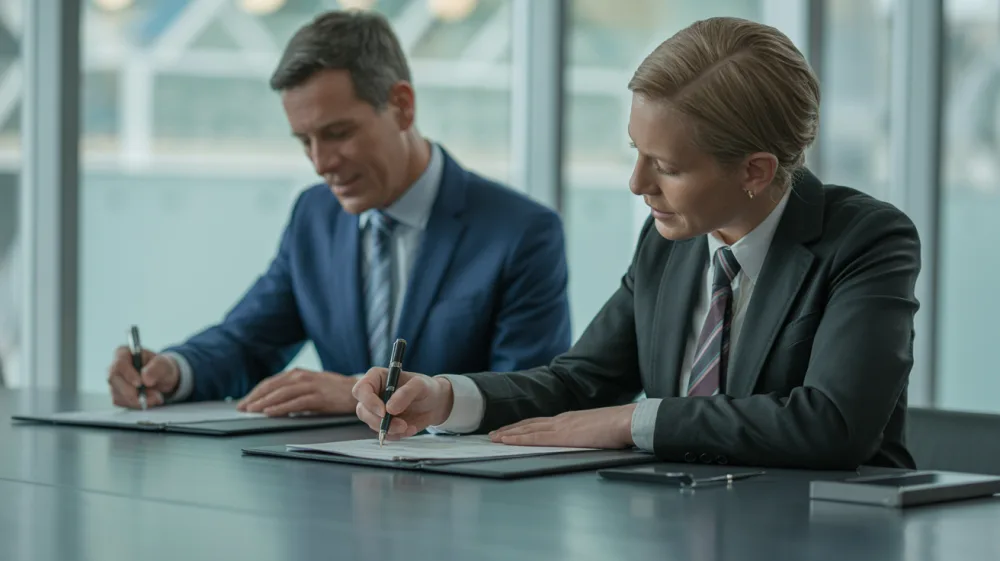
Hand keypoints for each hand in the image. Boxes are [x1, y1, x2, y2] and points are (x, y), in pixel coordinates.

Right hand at [107, 346, 178, 408]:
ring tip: (156, 397)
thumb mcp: (164, 365)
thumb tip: (146, 379)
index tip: (140, 384)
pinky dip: (137, 404)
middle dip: (133, 392)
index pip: (119, 364)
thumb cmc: (161, 367)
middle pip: (114, 381)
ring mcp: (114, 382)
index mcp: (123, 353)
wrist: (162, 378)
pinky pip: (122, 402)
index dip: (128, 375)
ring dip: (138, 400)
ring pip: (118, 394)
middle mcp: (115, 367)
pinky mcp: (117, 394)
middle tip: (153, 396)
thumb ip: (156, 368)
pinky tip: (148, 399)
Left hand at [236, 368, 356, 415]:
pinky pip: (296, 402)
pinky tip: (270, 413)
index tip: (244, 403)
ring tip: (252, 410)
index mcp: (298, 374)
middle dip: (255, 398)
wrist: (357, 391)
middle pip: (272, 386)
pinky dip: (281, 408)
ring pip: (281, 393)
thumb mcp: (310, 386)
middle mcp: (302, 377)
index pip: (271, 382)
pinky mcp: (319, 397)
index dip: (255, 392)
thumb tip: (273, 402)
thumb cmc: (333, 391)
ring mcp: (310, 386)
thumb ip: (293, 390)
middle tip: (242, 408)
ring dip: (264, 402)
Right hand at [352, 368, 453, 439]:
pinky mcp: (383, 423)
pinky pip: (383, 434)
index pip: (361, 389)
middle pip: (363, 410)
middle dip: (380, 421)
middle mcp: (373, 394)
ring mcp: (376, 410)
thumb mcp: (420, 385)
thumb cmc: (426, 388)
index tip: (384, 412)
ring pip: (372, 424)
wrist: (435, 404)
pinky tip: (409, 429)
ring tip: (409, 427)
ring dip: (390, 430)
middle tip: (401, 425)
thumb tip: (389, 408)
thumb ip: (406, 393)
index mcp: (377, 378)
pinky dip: (396, 435)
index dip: (369, 402)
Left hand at [489, 404, 637, 448]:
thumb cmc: (618, 427)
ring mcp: (560, 426)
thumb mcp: (597, 430)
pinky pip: (534, 437)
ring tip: (494, 437)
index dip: (524, 426)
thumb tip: (584, 440)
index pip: (541, 422)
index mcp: (570, 419)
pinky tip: (507, 441)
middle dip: (511, 429)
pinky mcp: (561, 435)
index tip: (511, 429)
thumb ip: (586, 434)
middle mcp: (561, 419)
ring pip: (527, 429)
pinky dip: (517, 438)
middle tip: (494, 434)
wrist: (625, 421)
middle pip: (530, 424)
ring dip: (509, 433)